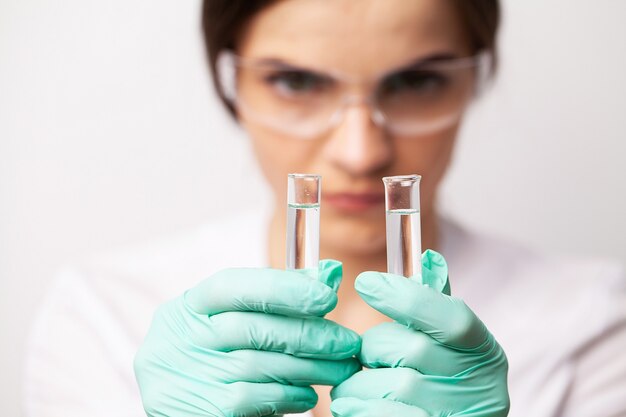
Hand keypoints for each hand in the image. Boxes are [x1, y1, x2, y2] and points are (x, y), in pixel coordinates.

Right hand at [134, 260, 360, 416]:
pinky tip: (308, 394)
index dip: (281, 288)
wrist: (188, 405)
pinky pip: (253, 398)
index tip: (327, 295)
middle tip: (348, 343)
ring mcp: (185, 375)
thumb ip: (280, 298)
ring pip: (259, 365)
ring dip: (309, 368)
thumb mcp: (239, 321)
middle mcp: (180, 338)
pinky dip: (288, 395)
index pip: (232, 286)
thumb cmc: (221, 357)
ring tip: (340, 370)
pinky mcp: (199, 409)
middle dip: (309, 335)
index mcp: (188, 307)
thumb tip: (329, 273)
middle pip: (252, 328)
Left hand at [331, 250, 508, 416]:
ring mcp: (456, 415)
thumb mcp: (448, 347)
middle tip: (368, 355)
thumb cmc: (440, 388)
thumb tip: (429, 259)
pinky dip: (357, 406)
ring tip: (358, 384)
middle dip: (376, 346)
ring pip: (392, 384)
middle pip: (412, 348)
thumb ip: (435, 308)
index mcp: (485, 353)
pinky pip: (380, 415)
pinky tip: (351, 403)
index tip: (366, 282)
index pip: (452, 318)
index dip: (406, 297)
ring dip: (360, 381)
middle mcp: (480, 388)